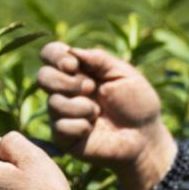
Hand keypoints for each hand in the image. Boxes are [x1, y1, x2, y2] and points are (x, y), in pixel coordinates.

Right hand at [38, 41, 175, 189]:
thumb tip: (71, 51)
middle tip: (91, 88)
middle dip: (66, 82)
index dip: (55, 55)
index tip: (74, 64)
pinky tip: (92, 130)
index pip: (50, 54)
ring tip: (98, 113)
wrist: (145, 137)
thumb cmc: (138, 104)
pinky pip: (60, 127)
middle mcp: (65, 91)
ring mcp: (62, 115)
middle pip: (43, 77)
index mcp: (78, 70)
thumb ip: (99, 59)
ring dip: (80, 106)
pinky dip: (80, 126)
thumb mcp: (124, 74)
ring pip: (53, 103)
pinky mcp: (63, 138)